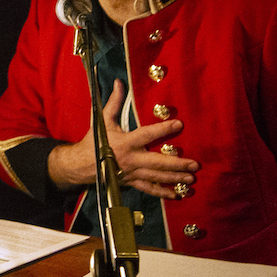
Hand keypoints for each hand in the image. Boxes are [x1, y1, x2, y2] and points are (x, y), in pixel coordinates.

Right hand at [47, 81, 199, 198]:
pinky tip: (177, 193)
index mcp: (126, 142)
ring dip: (175, 177)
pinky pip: (149, 189)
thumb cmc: (94, 140)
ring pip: (157, 177)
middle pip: (158, 162)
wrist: (81, 164)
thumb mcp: (102, 120)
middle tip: (195, 164)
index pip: (148, 134)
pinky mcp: (131, 182)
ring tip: (191, 178)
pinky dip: (163, 192)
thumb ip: (113, 102)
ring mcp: (132, 172)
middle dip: (178, 164)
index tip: (179, 124)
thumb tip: (119, 82)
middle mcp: (132, 158)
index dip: (164, 129)